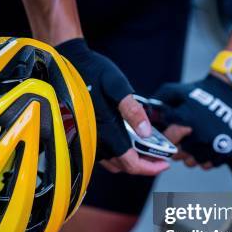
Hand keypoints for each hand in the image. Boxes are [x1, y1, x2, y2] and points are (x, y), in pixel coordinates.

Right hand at [56, 38, 168, 175]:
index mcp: (106, 130)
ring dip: (129, 162)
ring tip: (146, 152)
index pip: (131, 162)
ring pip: (112, 163)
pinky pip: (102, 156)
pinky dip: (117, 156)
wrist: (66, 64)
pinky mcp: (81, 136)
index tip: (164, 164)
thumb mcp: (116, 85)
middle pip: (123, 166)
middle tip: (159, 157)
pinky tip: (126, 143)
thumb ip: (132, 109)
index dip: (150, 167)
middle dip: (143, 165)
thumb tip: (146, 133)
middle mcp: (95, 141)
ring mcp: (86, 141)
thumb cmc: (92, 71)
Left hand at [153, 74, 231, 166]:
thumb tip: (146, 115)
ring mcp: (214, 145)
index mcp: (185, 120)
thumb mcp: (177, 90)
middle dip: (177, 147)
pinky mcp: (227, 151)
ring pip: (192, 162)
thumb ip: (158, 101)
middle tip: (182, 139)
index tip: (170, 134)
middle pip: (178, 154)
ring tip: (194, 143)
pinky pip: (209, 164)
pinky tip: (207, 146)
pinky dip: (206, 158)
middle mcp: (198, 135)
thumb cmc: (204, 90)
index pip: (166, 140)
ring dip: (190, 155)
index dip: (166, 138)